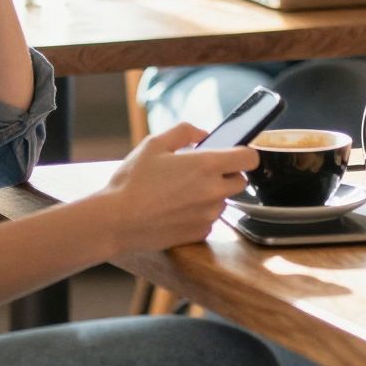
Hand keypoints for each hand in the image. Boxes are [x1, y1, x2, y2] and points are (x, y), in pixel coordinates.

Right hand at [97, 123, 254, 252]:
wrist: (115, 221)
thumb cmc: (132, 181)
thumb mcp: (154, 144)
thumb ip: (184, 132)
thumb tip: (203, 134)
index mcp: (207, 165)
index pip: (249, 159)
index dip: (244, 155)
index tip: (232, 155)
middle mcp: (214, 191)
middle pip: (240, 182)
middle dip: (226, 175)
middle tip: (200, 173)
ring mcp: (209, 215)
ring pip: (224, 201)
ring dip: (212, 195)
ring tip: (182, 193)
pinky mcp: (200, 233)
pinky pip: (210, 220)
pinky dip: (200, 214)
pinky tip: (176, 210)